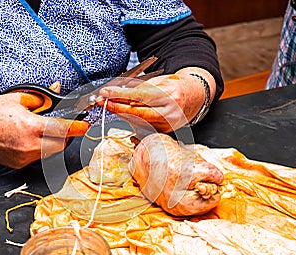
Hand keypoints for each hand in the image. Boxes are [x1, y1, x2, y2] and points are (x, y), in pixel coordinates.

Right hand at [0, 92, 89, 168]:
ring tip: (43, 131)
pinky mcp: (19, 164)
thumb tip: (56, 89)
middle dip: (65, 136)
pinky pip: (38, 157)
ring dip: (53, 142)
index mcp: (30, 126)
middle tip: (64, 127)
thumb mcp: (16, 98)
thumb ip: (41, 97)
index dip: (77, 128)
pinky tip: (31, 139)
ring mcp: (24, 157)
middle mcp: (29, 145)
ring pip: (50, 152)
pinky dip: (41, 148)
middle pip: (61, 144)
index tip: (86, 126)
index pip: (62, 129)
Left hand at [97, 67, 215, 132]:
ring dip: (121, 114)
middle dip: (116, 107)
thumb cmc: (174, 87)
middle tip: (102, 101)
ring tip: (109, 104)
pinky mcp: (164, 132)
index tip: (105, 92)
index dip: (119, 95)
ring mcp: (167, 125)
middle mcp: (169, 113)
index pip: (139, 97)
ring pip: (137, 121)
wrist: (194, 97)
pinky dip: (130, 120)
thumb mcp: (157, 81)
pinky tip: (123, 113)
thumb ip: (138, 88)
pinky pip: (142, 128)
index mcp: (169, 96)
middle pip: (136, 113)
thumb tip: (115, 92)